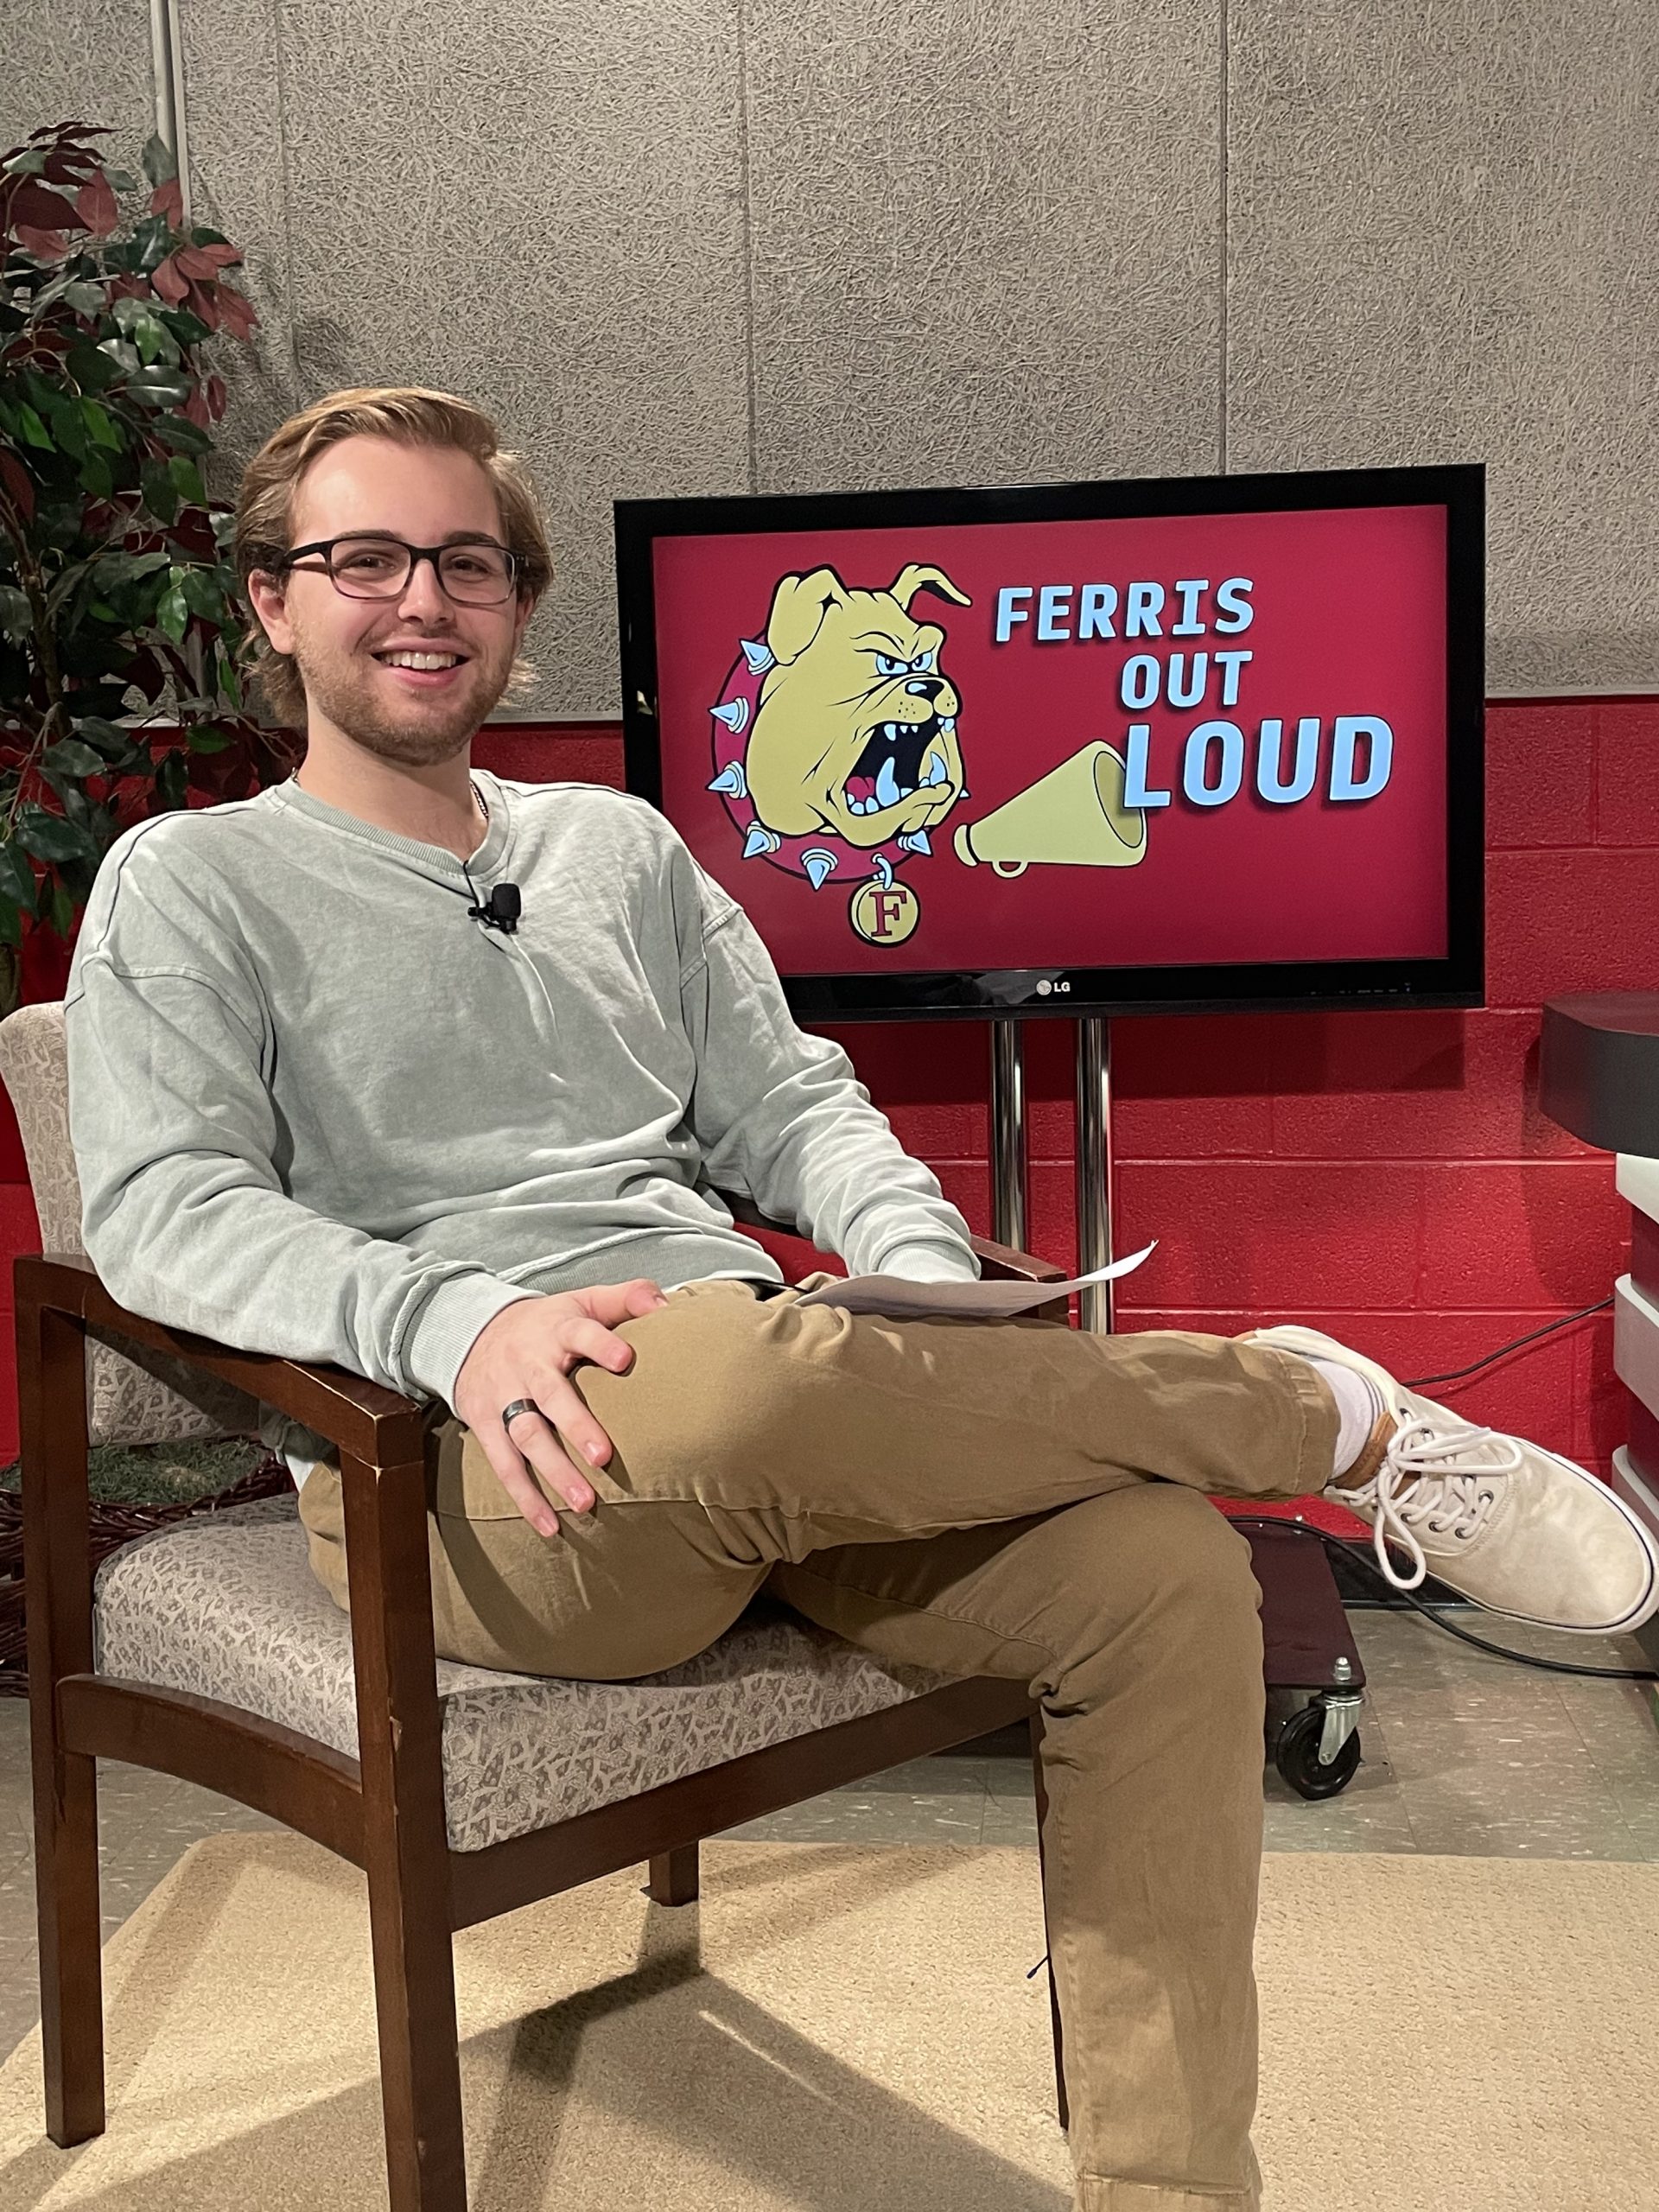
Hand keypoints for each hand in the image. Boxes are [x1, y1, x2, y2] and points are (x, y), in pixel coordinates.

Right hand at [451, 1279, 667, 1535]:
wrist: (471, 1331)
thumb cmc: (547, 1323)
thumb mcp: (582, 1300)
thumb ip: (625, 1298)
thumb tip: (665, 1305)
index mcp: (557, 1329)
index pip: (580, 1332)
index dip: (601, 1344)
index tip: (625, 1359)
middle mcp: (529, 1363)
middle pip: (550, 1393)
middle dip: (576, 1424)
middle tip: (603, 1455)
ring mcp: (504, 1395)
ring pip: (525, 1434)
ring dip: (552, 1471)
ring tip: (584, 1503)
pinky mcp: (485, 1423)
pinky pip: (504, 1464)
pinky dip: (525, 1497)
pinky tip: (550, 1526)